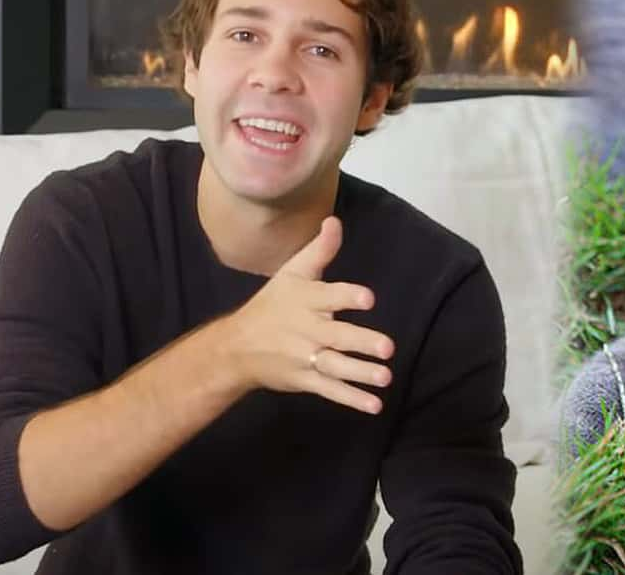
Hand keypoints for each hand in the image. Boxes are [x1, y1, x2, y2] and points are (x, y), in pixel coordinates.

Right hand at [221, 216, 394, 413]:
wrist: (236, 347)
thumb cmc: (272, 304)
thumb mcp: (292, 273)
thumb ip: (319, 250)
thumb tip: (335, 220)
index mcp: (305, 300)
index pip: (328, 296)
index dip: (347, 297)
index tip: (368, 299)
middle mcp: (305, 329)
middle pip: (336, 336)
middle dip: (361, 342)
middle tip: (388, 348)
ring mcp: (304, 357)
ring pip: (335, 366)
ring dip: (360, 373)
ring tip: (386, 377)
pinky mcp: (304, 379)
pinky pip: (330, 389)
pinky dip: (351, 398)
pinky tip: (374, 405)